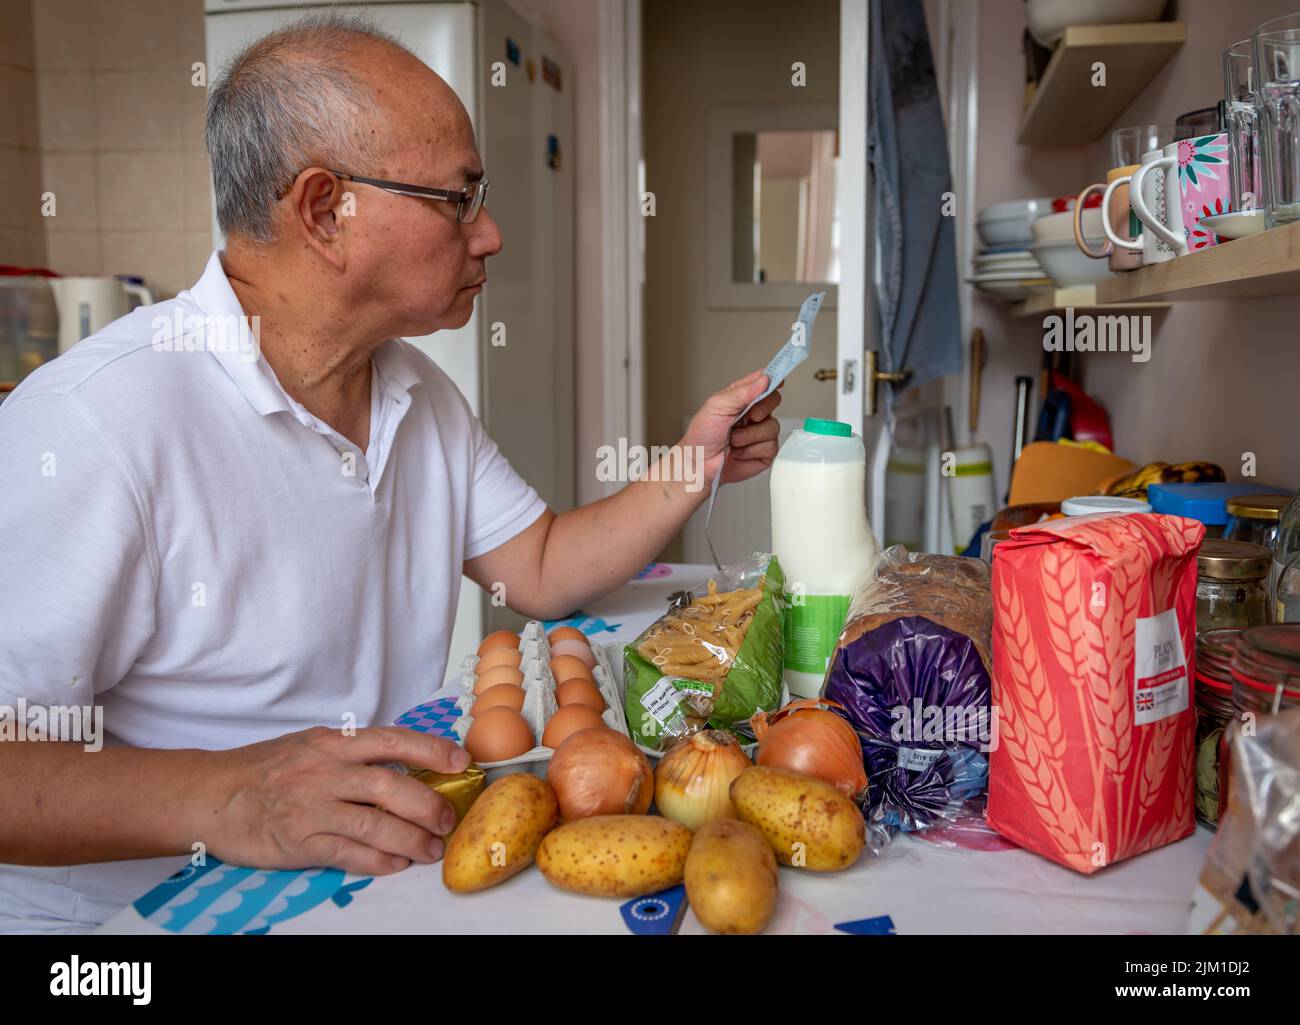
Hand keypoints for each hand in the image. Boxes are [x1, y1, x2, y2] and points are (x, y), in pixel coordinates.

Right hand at [200, 726, 470, 875]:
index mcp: (334, 743)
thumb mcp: (312, 745)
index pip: (393, 740)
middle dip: (427, 804)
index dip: (432, 748)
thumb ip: (354, 752)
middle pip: (390, 786)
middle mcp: (326, 772)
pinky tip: (396, 864)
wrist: (211, 793)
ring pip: (374, 825)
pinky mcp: (300, 842)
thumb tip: (406, 761)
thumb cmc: (267, 768)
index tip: (462, 761)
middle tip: (448, 819)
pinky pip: (348, 854)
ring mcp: (313, 808)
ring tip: (431, 849)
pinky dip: (378, 862)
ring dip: (411, 839)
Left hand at [681, 369, 782, 485]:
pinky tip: (739, 452)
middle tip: (747, 417)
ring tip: (733, 440)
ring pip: (773, 426)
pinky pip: (770, 446)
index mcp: (742, 397)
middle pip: (774, 400)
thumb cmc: (703, 435)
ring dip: (749, 436)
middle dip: (761, 409)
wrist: (700, 463)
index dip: (773, 379)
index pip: (763, 381)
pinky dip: (751, 450)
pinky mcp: (765, 451)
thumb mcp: (717, 405)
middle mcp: (754, 412)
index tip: (779, 380)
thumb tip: (764, 380)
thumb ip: (742, 391)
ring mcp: (761, 432)